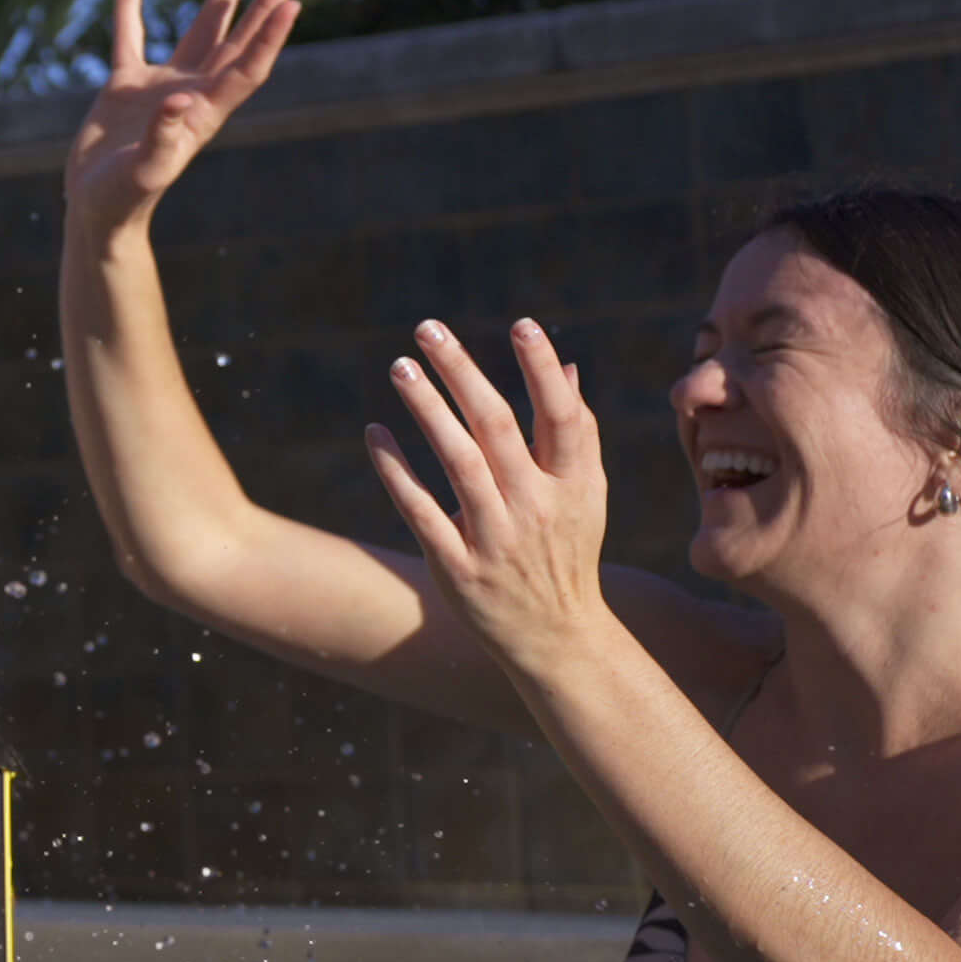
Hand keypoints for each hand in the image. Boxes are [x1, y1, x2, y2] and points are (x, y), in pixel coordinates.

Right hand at [65, 0, 302, 234]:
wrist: (97, 208)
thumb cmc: (124, 198)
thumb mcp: (145, 172)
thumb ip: (162, 139)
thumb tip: (178, 101)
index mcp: (204, 113)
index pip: (246, 68)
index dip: (270, 37)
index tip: (291, 4)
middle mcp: (192, 92)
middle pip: (237, 40)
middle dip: (263, 4)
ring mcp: (161, 85)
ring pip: (200, 30)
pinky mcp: (127, 84)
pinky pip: (130, 36)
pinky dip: (130, 5)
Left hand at [365, 317, 611, 675]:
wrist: (556, 637)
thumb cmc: (567, 550)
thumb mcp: (585, 495)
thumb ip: (576, 431)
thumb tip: (566, 365)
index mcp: (574, 484)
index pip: (563, 415)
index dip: (542, 369)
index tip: (520, 324)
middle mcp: (537, 506)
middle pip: (497, 426)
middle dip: (462, 372)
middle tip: (427, 329)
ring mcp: (496, 537)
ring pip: (456, 461)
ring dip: (426, 409)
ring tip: (400, 366)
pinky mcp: (458, 566)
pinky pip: (420, 510)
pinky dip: (396, 470)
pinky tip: (375, 432)